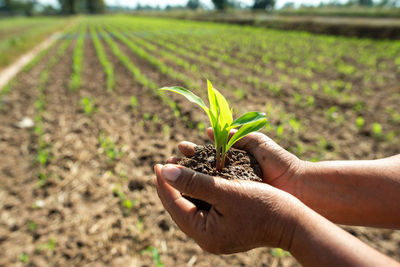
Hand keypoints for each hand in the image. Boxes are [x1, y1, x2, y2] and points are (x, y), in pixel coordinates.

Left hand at [154, 164, 304, 253]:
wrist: (293, 221)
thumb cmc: (263, 205)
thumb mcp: (226, 191)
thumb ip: (194, 181)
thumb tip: (165, 171)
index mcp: (204, 234)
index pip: (174, 206)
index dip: (164, 184)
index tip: (158, 164)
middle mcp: (208, 237)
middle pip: (180, 207)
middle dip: (172, 184)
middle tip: (165, 163)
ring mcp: (217, 232)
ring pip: (191, 205)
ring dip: (184, 185)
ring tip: (176, 167)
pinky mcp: (226, 225)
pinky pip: (204, 206)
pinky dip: (198, 190)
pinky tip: (196, 177)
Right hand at [169, 128, 302, 193]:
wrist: (299, 187)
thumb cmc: (279, 162)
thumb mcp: (256, 142)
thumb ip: (235, 135)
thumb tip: (208, 130)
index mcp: (234, 159)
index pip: (207, 154)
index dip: (193, 151)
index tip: (179, 147)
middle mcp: (230, 175)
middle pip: (202, 169)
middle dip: (185, 165)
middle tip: (168, 161)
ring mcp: (233, 189)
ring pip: (205, 183)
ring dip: (188, 178)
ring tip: (171, 174)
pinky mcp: (236, 202)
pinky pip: (215, 197)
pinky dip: (201, 193)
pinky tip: (187, 192)